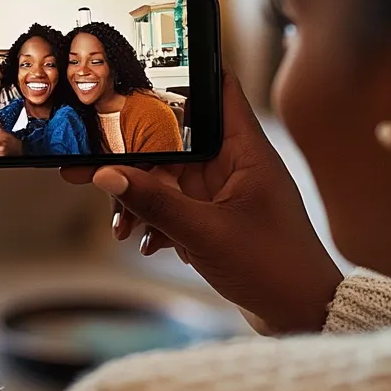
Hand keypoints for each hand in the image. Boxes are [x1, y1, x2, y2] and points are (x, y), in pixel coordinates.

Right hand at [63, 69, 342, 334]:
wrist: (301, 320)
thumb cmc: (274, 269)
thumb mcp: (206, 234)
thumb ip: (155, 203)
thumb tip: (107, 174)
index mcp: (246, 151)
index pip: (219, 90)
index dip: (186, 73)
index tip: (142, 70)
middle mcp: (235, 164)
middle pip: (177, 141)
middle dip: (134, 155)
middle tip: (90, 162)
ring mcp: (225, 192)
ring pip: (170, 178)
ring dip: (141, 197)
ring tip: (119, 225)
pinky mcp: (216, 218)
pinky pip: (176, 206)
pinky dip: (156, 220)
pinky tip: (143, 241)